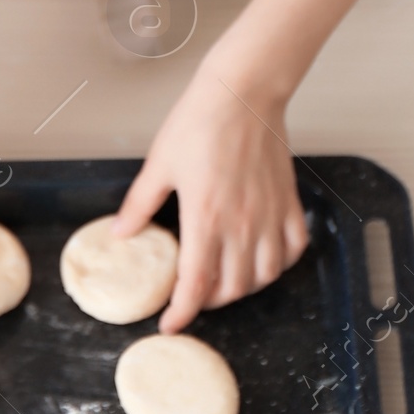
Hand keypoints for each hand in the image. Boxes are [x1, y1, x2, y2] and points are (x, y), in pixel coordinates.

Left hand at [113, 59, 307, 332]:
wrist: (242, 92)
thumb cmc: (199, 121)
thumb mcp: (159, 164)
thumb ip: (140, 204)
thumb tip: (120, 234)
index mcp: (205, 218)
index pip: (195, 285)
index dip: (182, 312)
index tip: (170, 322)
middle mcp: (241, 224)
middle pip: (231, 288)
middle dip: (209, 301)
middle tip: (193, 294)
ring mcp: (269, 215)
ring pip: (264, 275)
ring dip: (244, 287)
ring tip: (225, 280)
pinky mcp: (288, 201)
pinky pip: (293, 248)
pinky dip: (280, 263)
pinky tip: (264, 258)